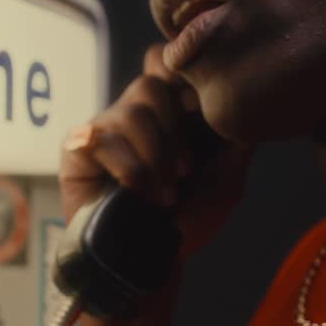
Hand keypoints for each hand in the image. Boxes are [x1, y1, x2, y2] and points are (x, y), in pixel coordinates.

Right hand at [59, 45, 252, 258]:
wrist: (152, 264)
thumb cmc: (188, 222)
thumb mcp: (228, 179)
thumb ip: (237, 137)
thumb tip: (247, 98)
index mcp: (169, 112)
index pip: (165, 61)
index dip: (181, 77)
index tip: (198, 112)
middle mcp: (134, 113)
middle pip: (152, 82)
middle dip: (175, 130)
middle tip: (185, 171)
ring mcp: (104, 128)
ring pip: (132, 110)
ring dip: (157, 156)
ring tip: (166, 193)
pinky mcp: (78, 149)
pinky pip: (103, 137)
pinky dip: (131, 169)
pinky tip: (139, 194)